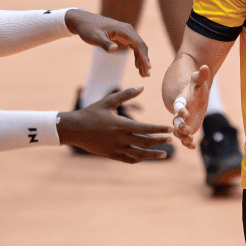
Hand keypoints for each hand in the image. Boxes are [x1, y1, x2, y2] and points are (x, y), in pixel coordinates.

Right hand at [57, 87, 172, 161]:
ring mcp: (116, 148)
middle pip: (145, 143)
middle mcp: (120, 139)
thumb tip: (142, 87)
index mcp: (121, 125)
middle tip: (171, 140)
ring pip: (138, 154)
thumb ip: (126, 94)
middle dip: (159, 142)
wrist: (74, 129)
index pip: (145, 129)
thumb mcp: (108, 101)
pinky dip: (138, 159)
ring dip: (152, 155)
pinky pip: (128, 159)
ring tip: (164, 154)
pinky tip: (145, 157)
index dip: (159, 130)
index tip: (169, 129)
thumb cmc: (91, 113)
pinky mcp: (111, 155)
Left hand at [65, 10, 151, 76]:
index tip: (148, 68)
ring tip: (143, 74)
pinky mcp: (123, 36)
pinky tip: (137, 65)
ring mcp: (126, 32)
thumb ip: (105, 43)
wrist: (82, 21)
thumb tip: (114, 49)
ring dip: (142, 60)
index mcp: (124, 30)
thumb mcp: (94, 37)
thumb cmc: (88, 29)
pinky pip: (133, 46)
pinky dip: (137, 56)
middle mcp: (128, 30)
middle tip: (146, 75)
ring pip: (138, 47)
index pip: (139, 44)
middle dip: (145, 61)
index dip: (144, 56)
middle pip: (141, 46)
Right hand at [169, 63, 211, 148]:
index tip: (184, 113)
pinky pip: (185, 138)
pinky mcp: (187, 129)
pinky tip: (193, 147)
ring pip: (179, 132)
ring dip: (183, 137)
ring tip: (190, 140)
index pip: (179, 105)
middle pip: (177, 121)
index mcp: (181, 101)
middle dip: (181, 126)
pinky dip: (188, 143)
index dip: (180, 109)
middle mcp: (180, 113)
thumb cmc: (197, 89)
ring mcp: (182, 122)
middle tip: (187, 130)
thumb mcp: (199, 82)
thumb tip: (204, 66)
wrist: (195, 97)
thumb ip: (201, 76)